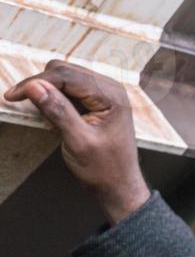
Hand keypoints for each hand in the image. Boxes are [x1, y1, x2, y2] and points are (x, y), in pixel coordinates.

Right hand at [4, 60, 149, 224]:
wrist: (119, 186)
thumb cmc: (104, 168)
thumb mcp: (78, 141)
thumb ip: (58, 111)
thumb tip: (34, 86)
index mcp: (111, 95)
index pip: (66, 75)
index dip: (36, 82)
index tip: (12, 95)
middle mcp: (110, 88)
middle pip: (64, 70)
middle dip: (40, 83)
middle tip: (18, 100)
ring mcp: (104, 93)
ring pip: (64, 76)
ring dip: (46, 88)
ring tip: (36, 109)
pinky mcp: (97, 100)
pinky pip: (69, 88)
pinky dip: (54, 95)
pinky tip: (49, 111)